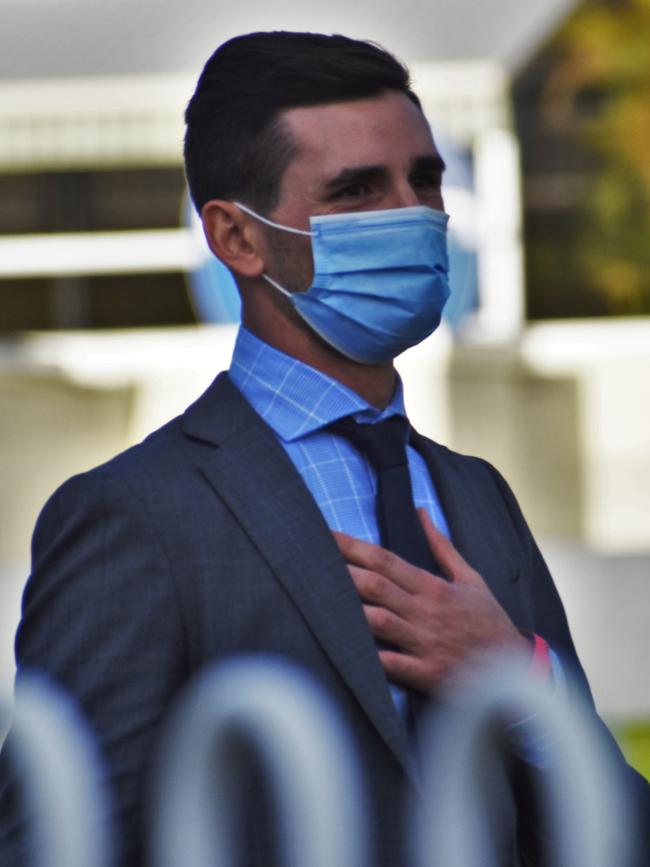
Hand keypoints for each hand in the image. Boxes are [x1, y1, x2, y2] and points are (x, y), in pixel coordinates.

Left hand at [333, 509, 529, 692]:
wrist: (515, 668)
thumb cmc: (488, 621)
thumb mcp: (471, 578)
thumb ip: (442, 546)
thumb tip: (422, 512)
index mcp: (433, 587)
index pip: (386, 560)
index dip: (353, 547)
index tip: (326, 535)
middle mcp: (425, 611)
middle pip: (376, 586)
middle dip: (342, 572)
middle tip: (309, 559)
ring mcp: (425, 642)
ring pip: (379, 621)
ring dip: (349, 610)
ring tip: (318, 601)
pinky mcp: (427, 673)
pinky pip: (392, 665)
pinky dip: (370, 657)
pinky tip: (346, 651)